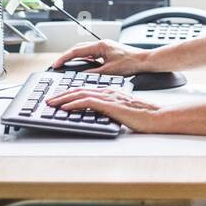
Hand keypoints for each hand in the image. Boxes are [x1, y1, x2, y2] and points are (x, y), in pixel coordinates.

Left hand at [46, 87, 168, 132]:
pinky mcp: (109, 104)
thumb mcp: (122, 112)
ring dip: (63, 98)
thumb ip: (109, 110)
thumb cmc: (143, 116)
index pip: (85, 90)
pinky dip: (73, 103)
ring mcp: (108, 96)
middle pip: (79, 89)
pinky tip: (65, 107)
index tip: (60, 99)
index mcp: (111, 92)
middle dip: (62, 94)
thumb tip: (96, 115)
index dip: (70, 93)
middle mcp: (108, 91)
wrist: (156, 116)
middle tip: (49, 100)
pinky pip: (87, 102)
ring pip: (80, 93)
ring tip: (52, 103)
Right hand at [51, 38, 151, 74]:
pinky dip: (84, 59)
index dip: (65, 58)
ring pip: (84, 50)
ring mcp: (105, 47)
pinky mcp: (108, 51)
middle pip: (78, 48)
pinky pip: (91, 53)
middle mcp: (101, 44)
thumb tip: (81, 75)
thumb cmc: (131, 63)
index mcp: (100, 46)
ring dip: (75, 57)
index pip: (77, 51)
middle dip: (67, 56)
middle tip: (58, 65)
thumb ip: (93, 73)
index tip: (56, 64)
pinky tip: (82, 65)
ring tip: (66, 65)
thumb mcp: (109, 71)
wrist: (145, 61)